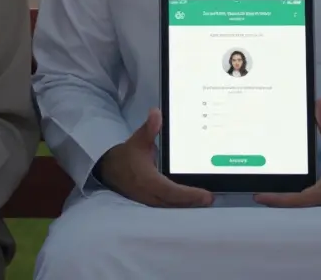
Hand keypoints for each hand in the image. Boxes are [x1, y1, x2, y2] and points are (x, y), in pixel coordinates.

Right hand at [97, 108, 212, 208]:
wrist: (109, 169)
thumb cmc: (127, 155)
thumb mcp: (138, 140)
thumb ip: (149, 129)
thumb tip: (156, 113)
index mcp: (148, 180)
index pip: (171, 191)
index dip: (189, 195)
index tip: (206, 196)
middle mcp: (150, 194)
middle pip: (175, 202)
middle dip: (193, 201)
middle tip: (210, 198)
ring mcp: (150, 200)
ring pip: (172, 206)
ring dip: (188, 204)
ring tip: (205, 200)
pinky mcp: (151, 201)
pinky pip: (168, 205)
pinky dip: (180, 204)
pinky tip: (192, 201)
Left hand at [255, 99, 320, 207]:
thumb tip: (319, 103)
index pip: (301, 199)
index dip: (281, 199)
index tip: (261, 196)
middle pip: (296, 207)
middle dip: (276, 203)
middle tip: (256, 195)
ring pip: (299, 209)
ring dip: (282, 204)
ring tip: (261, 195)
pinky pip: (303, 205)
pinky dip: (290, 201)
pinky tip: (277, 194)